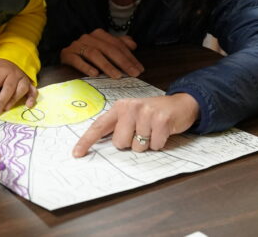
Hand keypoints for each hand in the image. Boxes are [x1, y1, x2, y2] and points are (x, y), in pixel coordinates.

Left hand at [0, 59, 37, 114]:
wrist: (9, 59)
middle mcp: (13, 74)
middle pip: (8, 87)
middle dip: (2, 101)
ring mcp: (22, 78)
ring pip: (21, 89)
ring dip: (15, 100)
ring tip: (7, 109)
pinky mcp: (29, 83)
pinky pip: (33, 90)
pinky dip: (32, 98)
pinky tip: (28, 105)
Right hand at [60, 29, 143, 78]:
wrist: (66, 56)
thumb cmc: (88, 53)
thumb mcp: (104, 48)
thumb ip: (118, 44)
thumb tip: (133, 45)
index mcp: (99, 34)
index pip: (117, 45)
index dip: (130, 57)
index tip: (140, 69)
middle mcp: (88, 38)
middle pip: (108, 49)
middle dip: (123, 62)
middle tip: (133, 74)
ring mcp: (77, 46)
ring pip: (94, 54)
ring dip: (107, 65)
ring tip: (117, 76)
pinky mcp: (66, 54)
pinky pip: (77, 60)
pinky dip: (86, 67)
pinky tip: (95, 74)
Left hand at [72, 93, 199, 156]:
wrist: (181, 104)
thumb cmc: (153, 113)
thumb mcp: (132, 115)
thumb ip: (118, 127)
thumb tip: (104, 145)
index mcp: (120, 107)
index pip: (99, 126)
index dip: (87, 141)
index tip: (77, 154)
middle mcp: (130, 107)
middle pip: (119, 143)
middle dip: (131, 143)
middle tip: (142, 131)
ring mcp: (146, 112)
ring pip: (137, 147)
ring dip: (147, 144)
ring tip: (153, 130)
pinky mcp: (161, 120)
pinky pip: (155, 146)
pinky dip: (160, 144)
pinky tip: (163, 132)